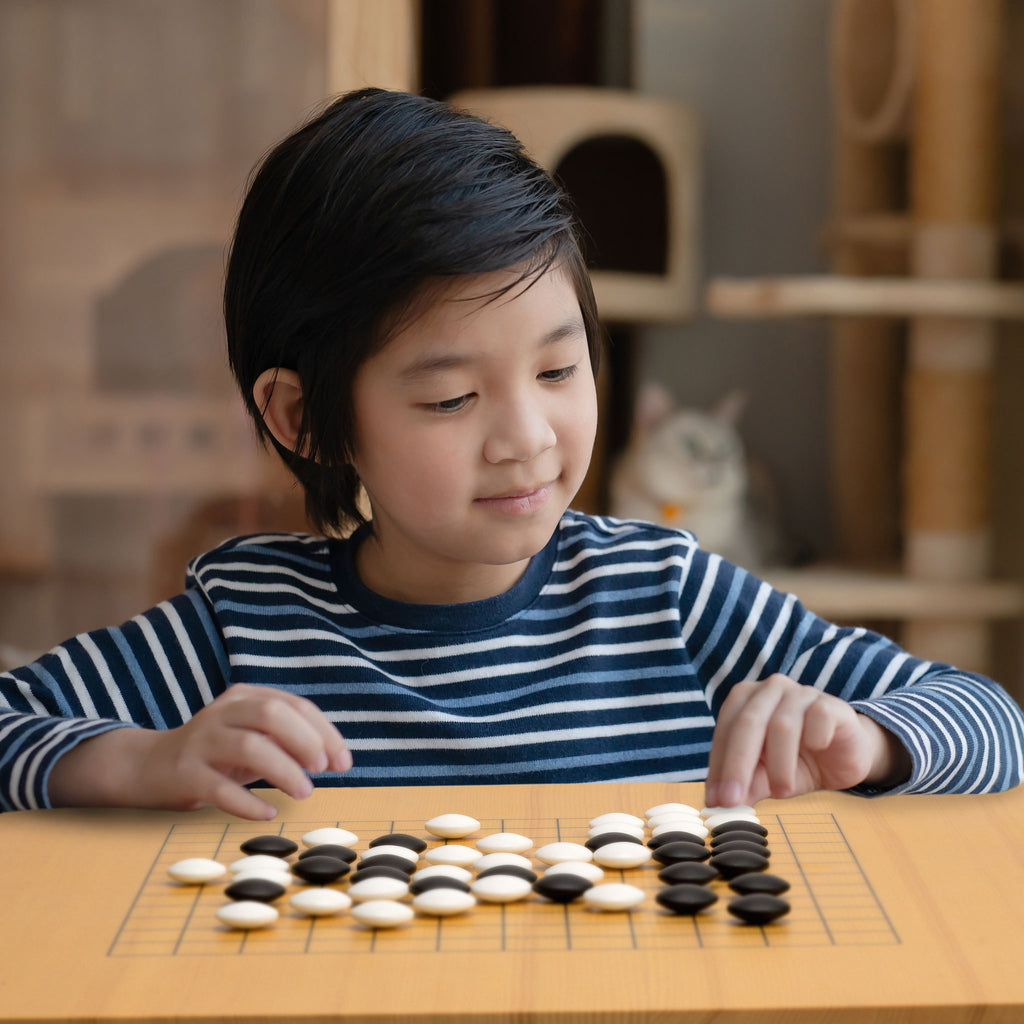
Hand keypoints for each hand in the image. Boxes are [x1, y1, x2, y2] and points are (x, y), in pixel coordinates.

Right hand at [48, 684, 351, 819]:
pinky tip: (268, 813)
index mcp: (244, 697)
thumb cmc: (218, 753)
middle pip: (270, 714)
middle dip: (305, 740)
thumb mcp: (253, 737)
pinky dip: (248, 803)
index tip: (342, 762)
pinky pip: (219, 789)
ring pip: (248, 747)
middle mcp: (222, 713)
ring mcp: (201, 742)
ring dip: (283, 770)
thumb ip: (288, 740)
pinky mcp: (185, 774)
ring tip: (303, 792)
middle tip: (321, 769)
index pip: (294, 705)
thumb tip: (335, 757)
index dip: (324, 732)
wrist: (150, 766)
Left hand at [703, 674, 910, 806]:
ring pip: (781, 725)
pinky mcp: (829, 704)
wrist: (844, 757)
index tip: (715, 800)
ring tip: (781, 793)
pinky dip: (814, 739)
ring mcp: (800, 693)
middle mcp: (769, 690)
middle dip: (737, 765)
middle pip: (747, 724)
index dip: (718, 766)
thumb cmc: (797, 762)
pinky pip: (818, 718)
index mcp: (745, 699)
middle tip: (731, 801)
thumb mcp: (767, 777)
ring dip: (779, 764)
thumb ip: (746, 784)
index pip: (724, 731)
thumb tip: (719, 803)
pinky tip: (817, 750)